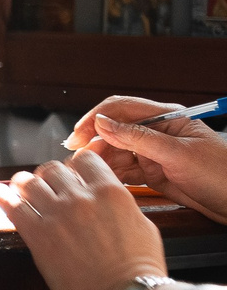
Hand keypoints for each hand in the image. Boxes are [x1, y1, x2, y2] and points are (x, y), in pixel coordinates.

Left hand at [0, 151, 169, 289]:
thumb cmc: (139, 268)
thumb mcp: (142, 225)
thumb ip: (118, 204)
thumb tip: (106, 195)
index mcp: (110, 192)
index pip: (84, 160)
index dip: (74, 166)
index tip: (71, 176)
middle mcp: (81, 197)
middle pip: (52, 169)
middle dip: (48, 176)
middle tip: (46, 187)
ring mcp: (57, 214)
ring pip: (28, 183)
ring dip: (24, 185)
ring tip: (21, 189)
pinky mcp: (37, 234)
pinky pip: (12, 206)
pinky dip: (2, 197)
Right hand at [66, 96, 226, 220]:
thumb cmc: (223, 174)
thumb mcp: (178, 153)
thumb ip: (138, 137)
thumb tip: (103, 123)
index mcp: (166, 118)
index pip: (120, 109)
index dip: (95, 120)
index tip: (77, 136)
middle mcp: (158, 133)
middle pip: (114, 132)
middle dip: (94, 143)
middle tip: (78, 161)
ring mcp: (155, 154)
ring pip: (117, 152)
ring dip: (101, 161)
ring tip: (87, 173)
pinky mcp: (155, 174)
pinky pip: (126, 171)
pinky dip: (112, 175)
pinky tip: (103, 180)